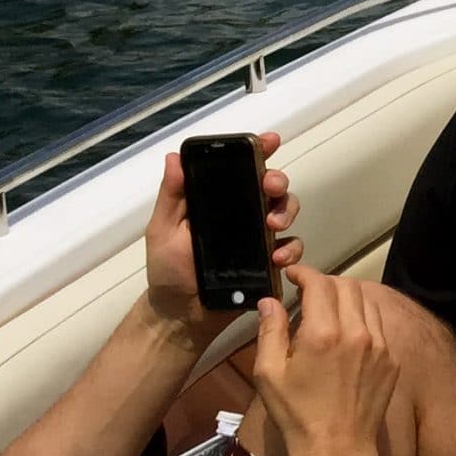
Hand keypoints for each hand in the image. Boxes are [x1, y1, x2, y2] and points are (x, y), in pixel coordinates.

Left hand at [141, 133, 303, 340]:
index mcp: (219, 201)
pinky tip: (277, 258)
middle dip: (278, 181)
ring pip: (287, 211)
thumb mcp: (162, 229)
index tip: (269, 141)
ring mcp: (260, 238)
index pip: (242, 170)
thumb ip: (171, 196)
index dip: (259, 151)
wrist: (181, 314)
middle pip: (272, 187)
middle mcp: (244, 214)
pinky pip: (293, 248)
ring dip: (287, 211)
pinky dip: (291, 249)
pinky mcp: (270, 262)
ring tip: (274, 223)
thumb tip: (173, 157)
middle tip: (271, 187)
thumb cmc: (168, 270)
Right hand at [251, 267, 397, 455]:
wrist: (337, 449)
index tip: (292, 276)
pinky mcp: (392, 358)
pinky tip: (348, 330)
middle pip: (347, 285)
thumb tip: (269, 301)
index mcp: (324, 333)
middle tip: (307, 294)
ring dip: (346, 296)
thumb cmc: (297, 415)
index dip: (304, 273)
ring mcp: (380, 344)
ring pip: (367, 301)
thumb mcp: (269, 374)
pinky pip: (379, 323)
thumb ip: (270, 331)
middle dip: (325, 283)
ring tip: (327, 310)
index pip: (319, 283)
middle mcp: (357, 332)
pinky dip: (363, 316)